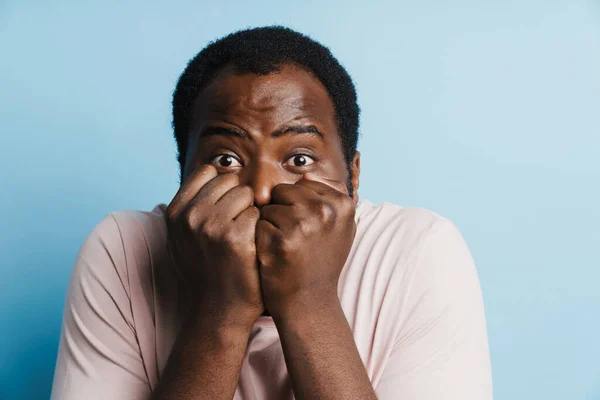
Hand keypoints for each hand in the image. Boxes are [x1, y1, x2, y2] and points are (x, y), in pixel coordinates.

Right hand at [166, 165, 262, 325]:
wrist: (221, 308)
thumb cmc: (207, 271)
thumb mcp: (184, 238)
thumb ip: (190, 205)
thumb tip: (208, 171)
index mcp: (176, 212)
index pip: (207, 171)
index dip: (223, 187)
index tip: (225, 208)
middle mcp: (190, 216)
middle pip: (229, 179)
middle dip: (238, 198)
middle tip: (236, 226)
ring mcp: (211, 226)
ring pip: (245, 193)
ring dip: (250, 211)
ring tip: (244, 236)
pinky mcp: (235, 237)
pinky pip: (257, 213)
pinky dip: (260, 227)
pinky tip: (252, 246)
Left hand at [255, 173, 356, 319]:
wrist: (309, 302)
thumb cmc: (321, 262)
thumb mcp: (340, 228)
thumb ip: (329, 197)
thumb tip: (305, 175)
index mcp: (342, 204)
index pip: (305, 183)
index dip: (299, 206)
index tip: (310, 230)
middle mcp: (325, 211)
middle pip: (284, 191)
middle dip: (282, 212)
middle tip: (295, 240)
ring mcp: (303, 224)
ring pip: (269, 206)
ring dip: (270, 225)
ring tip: (286, 248)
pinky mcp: (281, 239)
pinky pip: (258, 222)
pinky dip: (260, 238)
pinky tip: (274, 256)